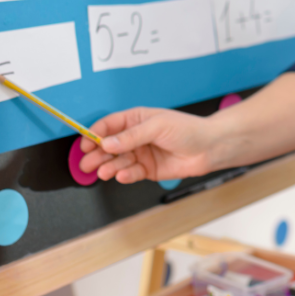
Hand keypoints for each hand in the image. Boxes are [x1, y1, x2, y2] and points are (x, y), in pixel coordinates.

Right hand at [79, 107, 216, 182]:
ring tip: (104, 171)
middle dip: (97, 154)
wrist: (209, 148)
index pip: (109, 125)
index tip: (85, 144)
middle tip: (87, 163)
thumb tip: (107, 142)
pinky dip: (125, 175)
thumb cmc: (188, 129)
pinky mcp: (148, 169)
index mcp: (137, 119)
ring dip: (109, 166)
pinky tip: (121, 175)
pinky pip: (131, 173)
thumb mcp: (157, 126)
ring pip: (118, 161)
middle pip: (109, 146)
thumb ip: (131, 136)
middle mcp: (136, 137)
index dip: (94, 134)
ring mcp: (141, 153)